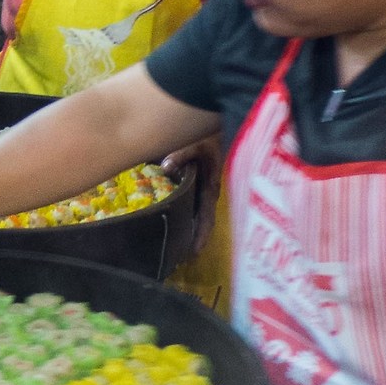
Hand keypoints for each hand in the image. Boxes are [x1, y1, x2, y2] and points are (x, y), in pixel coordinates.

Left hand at [162, 135, 223, 257]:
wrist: (220, 126)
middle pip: (205, 222)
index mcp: (211, 188)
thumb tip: (165, 167)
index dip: (201, 235)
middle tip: (184, 258)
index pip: (207, 218)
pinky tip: (181, 223)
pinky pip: (197, 205)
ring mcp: (207, 189)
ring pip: (201, 215)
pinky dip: (191, 216)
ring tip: (182, 247)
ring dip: (194, 230)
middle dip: (197, 239)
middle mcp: (210, 192)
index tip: (195, 253)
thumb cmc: (210, 136)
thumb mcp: (197, 144)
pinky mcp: (202, 184)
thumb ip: (181, 155)